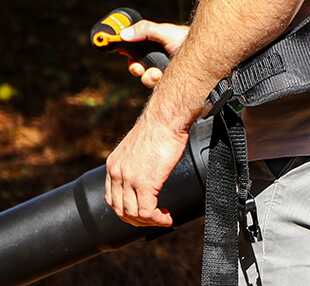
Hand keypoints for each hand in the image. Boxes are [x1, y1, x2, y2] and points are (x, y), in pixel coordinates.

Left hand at [105, 113, 187, 227]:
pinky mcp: (146, 183)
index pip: (112, 198)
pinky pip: (148, 211)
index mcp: (113, 165)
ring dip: (149, 222)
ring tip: (163, 219)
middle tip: (154, 220)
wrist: (166, 118)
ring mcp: (129, 179)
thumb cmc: (160, 127)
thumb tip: (149, 170)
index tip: (142, 211)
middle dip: (137, 220)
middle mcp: (116, 173)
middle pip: (120, 210)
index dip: (127, 210)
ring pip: (133, 214)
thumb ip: (138, 161)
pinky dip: (157, 219)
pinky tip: (167, 217)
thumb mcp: (140, 146)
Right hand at [120, 21, 188, 88]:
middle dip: (136, 69)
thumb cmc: (188, 39)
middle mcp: (159, 60)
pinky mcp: (172, 82)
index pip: (136, 52)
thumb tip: (123, 34)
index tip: (121, 53)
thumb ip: (145, 30)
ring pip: (148, 80)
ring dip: (149, 78)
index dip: (128, 54)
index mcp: (156, 47)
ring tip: (157, 74)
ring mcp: (166, 72)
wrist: (209, 53)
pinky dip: (159, 84)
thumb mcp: (165, 31)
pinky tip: (165, 79)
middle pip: (139, 68)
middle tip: (138, 68)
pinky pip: (160, 89)